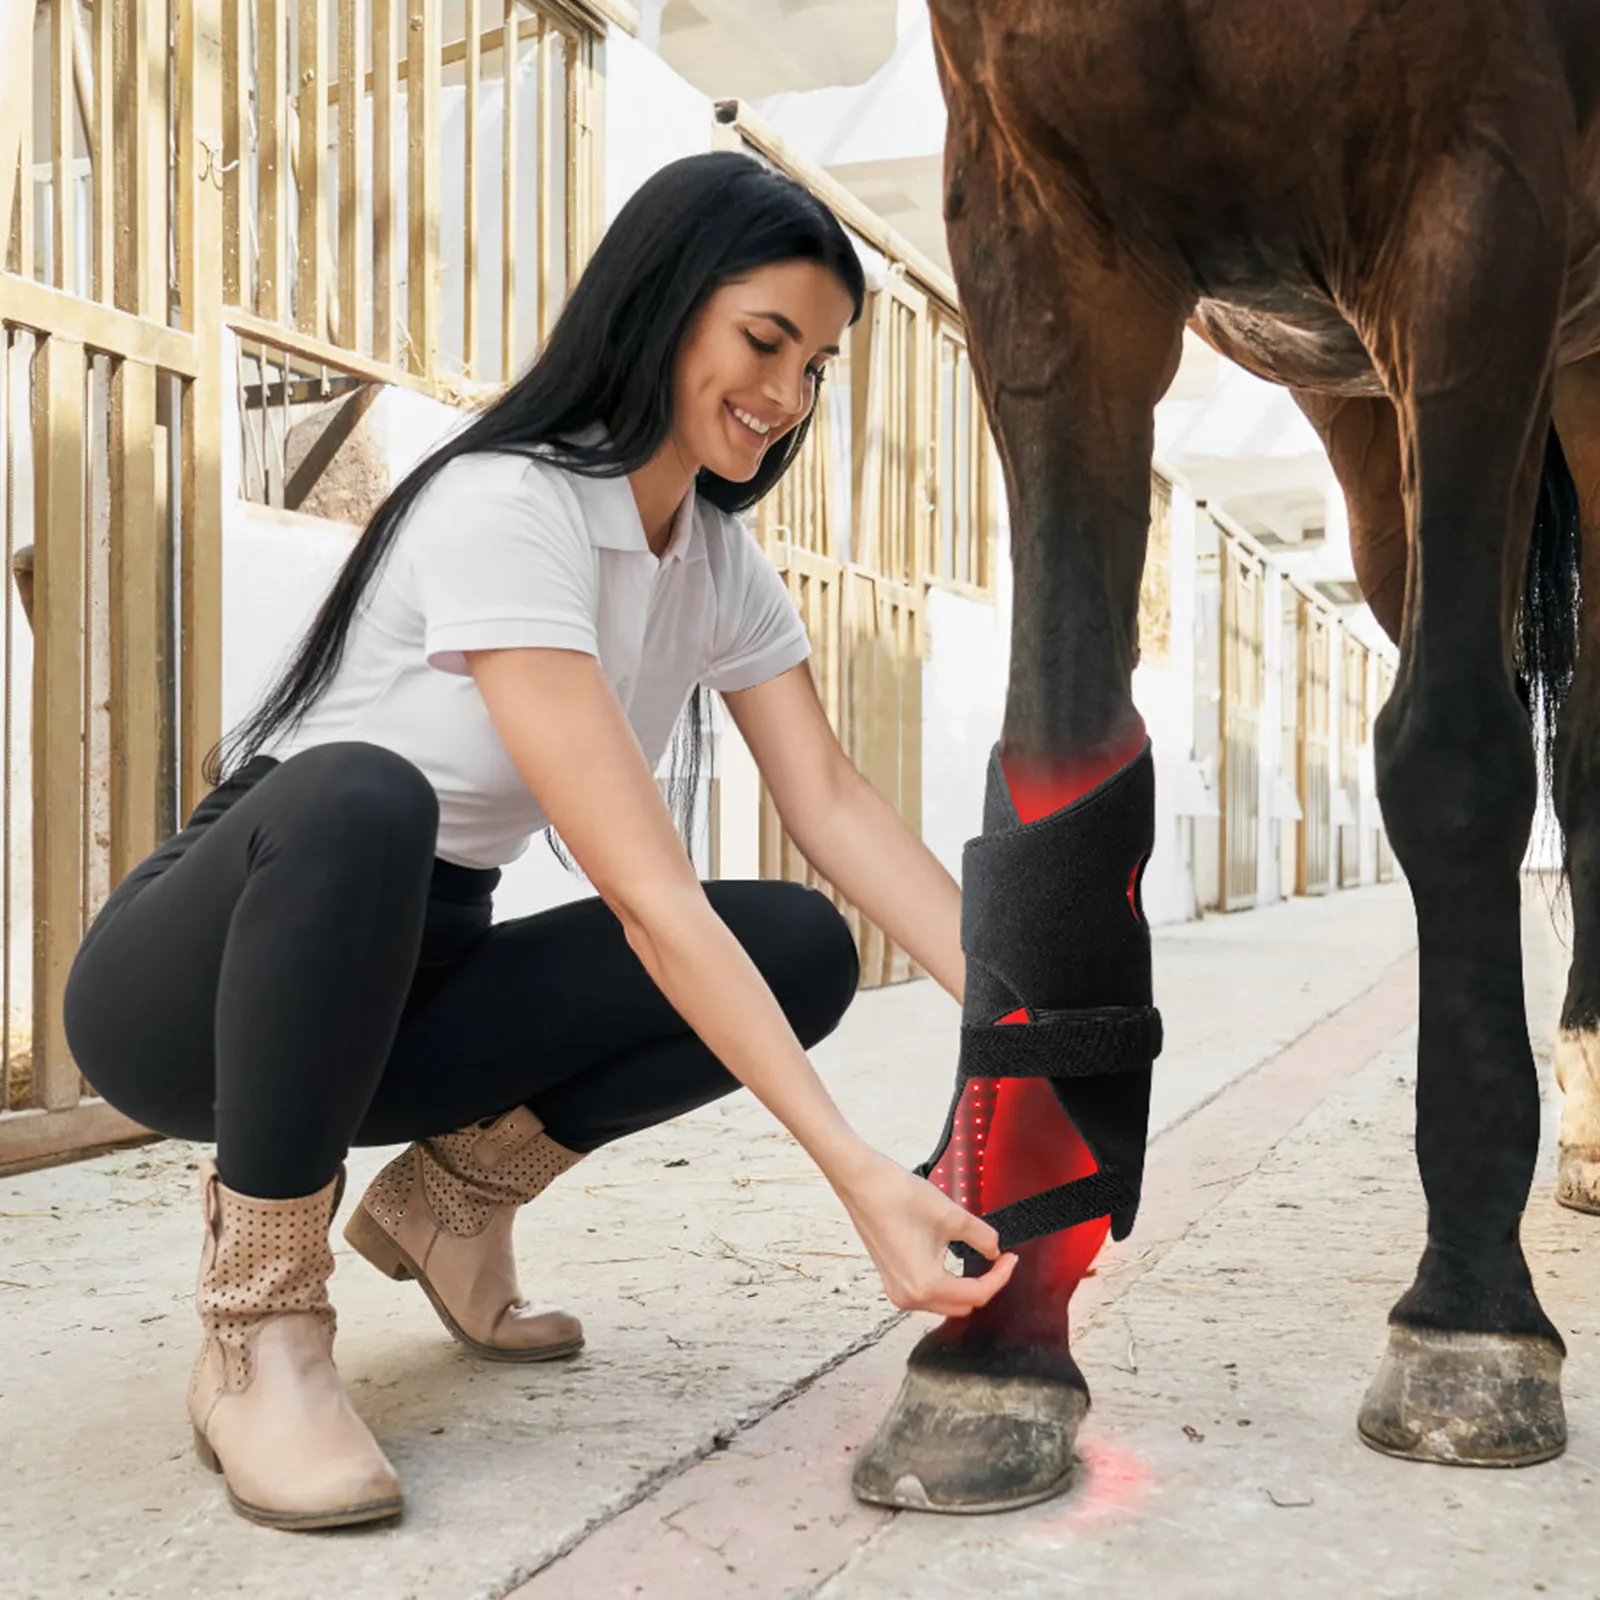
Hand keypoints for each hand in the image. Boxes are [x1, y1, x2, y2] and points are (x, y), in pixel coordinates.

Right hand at [833, 1147, 1017, 1316]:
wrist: (863, 1183)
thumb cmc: (897, 1197)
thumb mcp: (952, 1216)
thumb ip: (982, 1237)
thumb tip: (994, 1249)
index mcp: (925, 1285)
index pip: (977, 1294)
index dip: (1000, 1277)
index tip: (1010, 1258)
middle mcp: (909, 1296)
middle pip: (961, 1305)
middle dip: (984, 1285)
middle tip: (998, 1260)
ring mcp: (897, 1290)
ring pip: (944, 1303)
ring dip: (964, 1286)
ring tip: (978, 1260)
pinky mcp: (891, 1279)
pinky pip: (926, 1294)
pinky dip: (945, 1283)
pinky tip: (953, 1261)